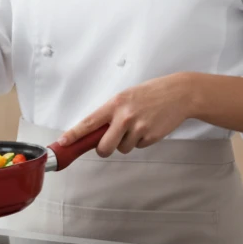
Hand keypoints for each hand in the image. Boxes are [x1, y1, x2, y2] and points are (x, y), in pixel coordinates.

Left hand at [59, 73, 196, 156]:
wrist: (178, 94)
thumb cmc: (150, 94)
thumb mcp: (126, 97)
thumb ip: (111, 113)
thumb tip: (95, 131)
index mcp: (115, 104)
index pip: (89, 122)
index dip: (74, 134)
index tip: (63, 142)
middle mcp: (125, 116)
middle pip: (104, 147)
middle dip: (104, 149)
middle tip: (109, 144)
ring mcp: (138, 128)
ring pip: (122, 148)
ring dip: (126, 142)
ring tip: (138, 125)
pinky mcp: (151, 137)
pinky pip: (137, 147)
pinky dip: (140, 141)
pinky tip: (148, 127)